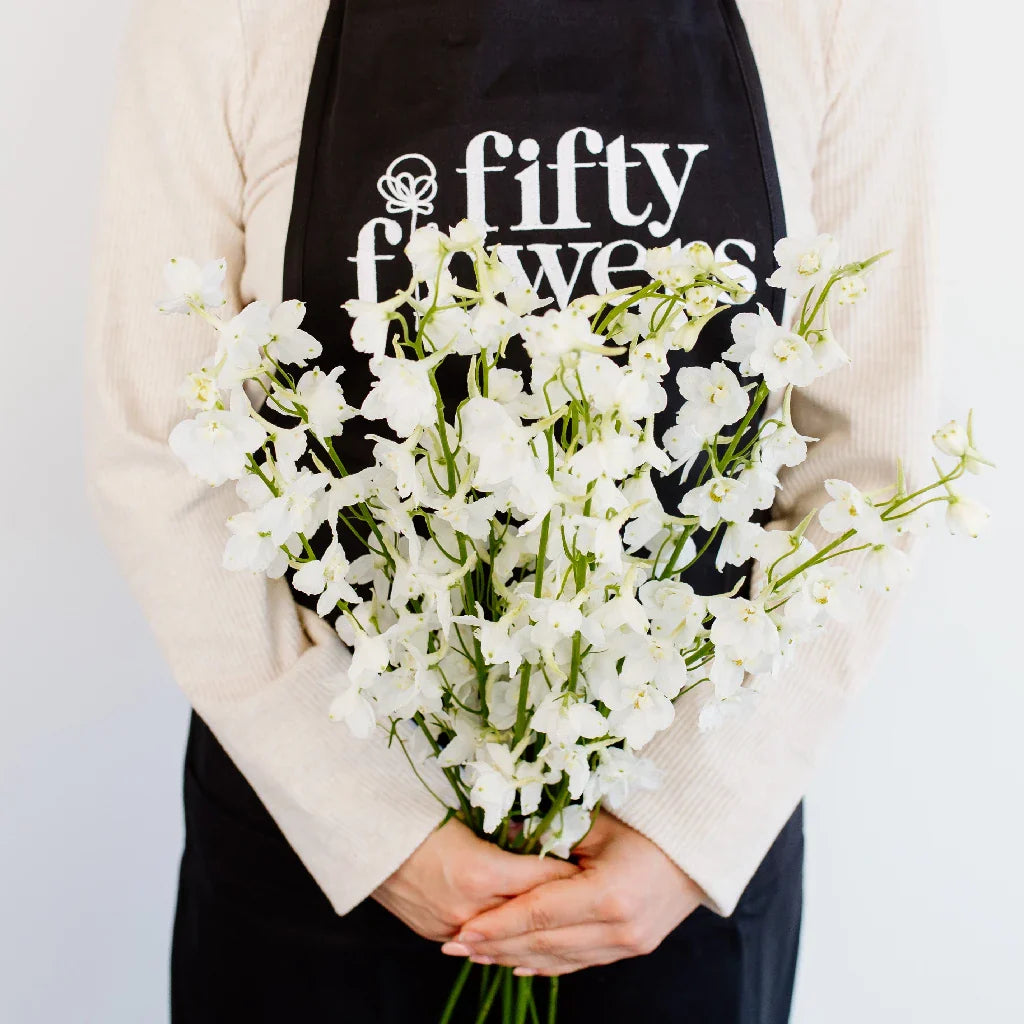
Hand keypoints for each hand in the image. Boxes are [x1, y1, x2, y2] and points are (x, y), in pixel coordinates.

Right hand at [372, 817, 579, 941]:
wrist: (363, 835)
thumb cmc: (416, 811)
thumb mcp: (468, 814)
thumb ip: (508, 830)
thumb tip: (547, 830)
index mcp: (482, 871)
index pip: (544, 879)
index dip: (572, 873)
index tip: (597, 866)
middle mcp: (470, 908)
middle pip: (532, 914)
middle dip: (564, 906)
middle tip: (594, 896)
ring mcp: (451, 927)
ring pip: (509, 938)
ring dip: (537, 928)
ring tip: (569, 921)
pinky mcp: (436, 934)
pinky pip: (480, 942)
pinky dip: (503, 936)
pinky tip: (525, 934)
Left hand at [439, 810, 703, 975]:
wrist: (700, 848)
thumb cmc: (648, 824)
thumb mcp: (599, 822)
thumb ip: (553, 835)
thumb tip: (504, 834)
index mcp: (608, 894)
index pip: (539, 914)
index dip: (498, 924)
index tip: (462, 929)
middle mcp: (618, 928)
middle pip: (544, 943)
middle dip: (495, 946)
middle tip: (453, 945)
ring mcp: (627, 944)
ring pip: (559, 959)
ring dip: (514, 958)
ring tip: (476, 956)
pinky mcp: (631, 949)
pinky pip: (579, 963)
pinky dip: (546, 965)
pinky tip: (518, 966)